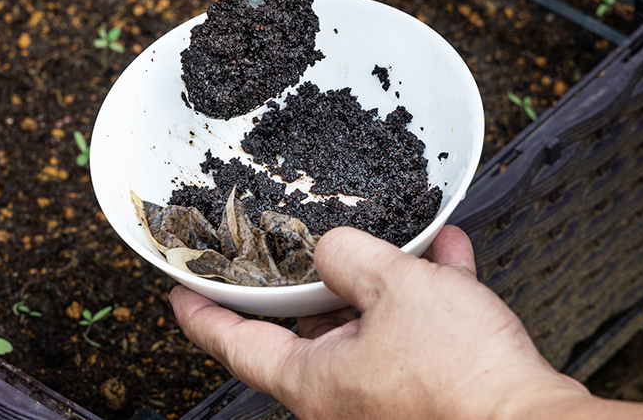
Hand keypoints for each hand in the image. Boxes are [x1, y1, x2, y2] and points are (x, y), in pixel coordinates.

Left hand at [170, 225, 587, 419]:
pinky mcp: (431, 403)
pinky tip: (450, 261)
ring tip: (407, 239)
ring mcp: (386, 405)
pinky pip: (418, 340)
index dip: (203, 313)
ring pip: (372, 329)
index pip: (235, 345)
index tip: (180, 293)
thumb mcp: (394, 287)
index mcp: (313, 383)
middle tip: (316, 244)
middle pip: (311, 331)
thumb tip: (331, 247)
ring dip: (388, 281)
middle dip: (322, 281)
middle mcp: (341, 402)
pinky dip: (430, 300)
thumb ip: (350, 255)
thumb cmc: (463, 380)